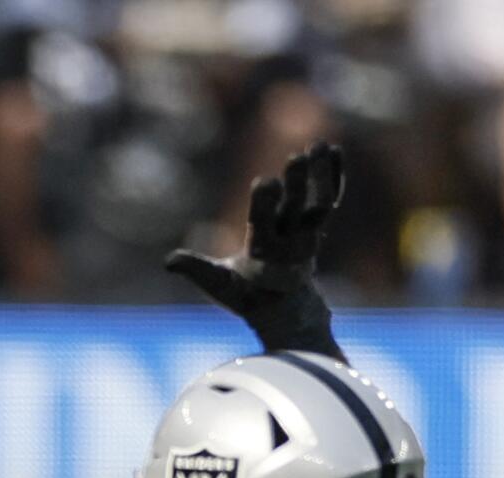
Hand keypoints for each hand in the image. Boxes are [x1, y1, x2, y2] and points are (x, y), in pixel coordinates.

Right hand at [165, 141, 345, 358]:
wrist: (284, 306)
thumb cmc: (244, 292)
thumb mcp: (219, 285)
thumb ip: (197, 270)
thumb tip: (169, 261)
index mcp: (263, 254)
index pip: (264, 225)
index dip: (265, 204)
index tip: (266, 180)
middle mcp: (290, 244)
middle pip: (296, 211)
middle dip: (296, 186)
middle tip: (296, 158)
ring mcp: (308, 234)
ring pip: (320, 204)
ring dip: (321, 176)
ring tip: (319, 145)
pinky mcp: (317, 225)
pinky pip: (329, 199)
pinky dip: (333, 175)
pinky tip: (334, 149)